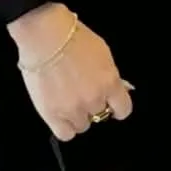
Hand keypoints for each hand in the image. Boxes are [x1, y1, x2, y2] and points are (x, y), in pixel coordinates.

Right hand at [9, 3, 133, 140]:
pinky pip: (65, 134)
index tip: (112, 105)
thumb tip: (117, 89)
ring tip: (68, 101)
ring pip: (82, 126)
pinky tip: (61, 115)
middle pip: (100, 115)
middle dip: (94, 105)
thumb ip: (110, 75)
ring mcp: (72, 108)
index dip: (117, 107)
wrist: (46, 36)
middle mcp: (94, 99)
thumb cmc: (74, 38)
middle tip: (83, 94)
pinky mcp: (51, 114)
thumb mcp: (103, 53)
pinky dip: (64, 127)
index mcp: (110, 82)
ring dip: (78, 116)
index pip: (123, 109)